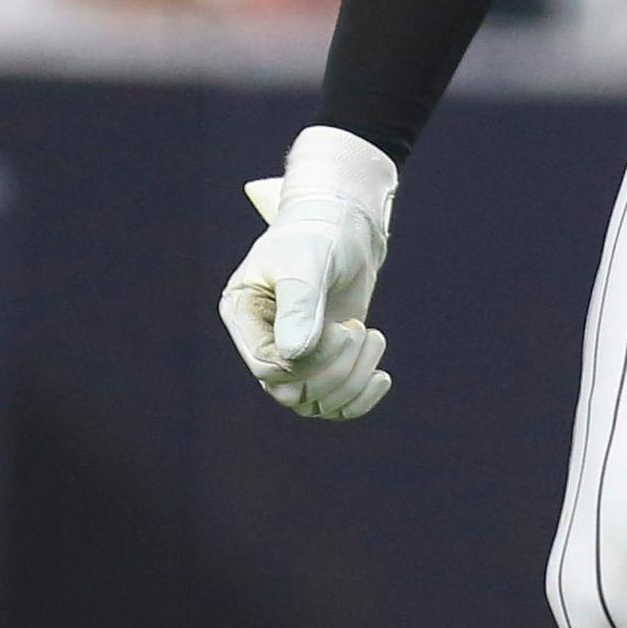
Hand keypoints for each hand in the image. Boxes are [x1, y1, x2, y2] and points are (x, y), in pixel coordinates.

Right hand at [221, 125, 396, 418]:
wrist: (345, 224)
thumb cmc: (320, 233)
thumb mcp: (307, 261)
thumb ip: (299, 305)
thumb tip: (294, 356)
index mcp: (244, 315)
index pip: (267, 366)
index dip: (310, 360)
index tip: (345, 329)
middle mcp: (262, 341)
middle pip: (290, 391)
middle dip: (335, 370)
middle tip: (359, 330)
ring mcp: (291, 355)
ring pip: (313, 401)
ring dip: (352, 381)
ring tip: (373, 337)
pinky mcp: (321, 361)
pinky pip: (333, 403)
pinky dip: (359, 399)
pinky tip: (382, 376)